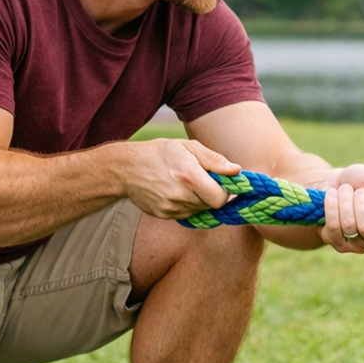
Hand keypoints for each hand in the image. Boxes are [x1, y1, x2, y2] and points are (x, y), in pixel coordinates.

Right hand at [125, 139, 240, 218]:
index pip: (221, 198)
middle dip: (212, 194)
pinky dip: (187, 205)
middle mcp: (180, 195)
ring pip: (200, 210)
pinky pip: (186, 215)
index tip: (223, 183)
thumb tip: (237, 171)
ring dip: (200, 200)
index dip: (226, 192)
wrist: (126, 168)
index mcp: (189, 175)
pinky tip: (176, 191)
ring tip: (187, 184)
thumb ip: (215, 160)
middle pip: (211, 205)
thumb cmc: (161, 153)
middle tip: (203, 180)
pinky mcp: (164, 215)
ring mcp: (171, 207)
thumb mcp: (189, 147)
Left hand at [321, 164, 363, 252]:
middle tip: (359, 191)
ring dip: (345, 200)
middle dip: (360, 202)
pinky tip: (332, 196)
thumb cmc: (362, 181)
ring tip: (345, 191)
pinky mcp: (337, 242)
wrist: (335, 182)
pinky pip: (333, 226)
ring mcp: (357, 245)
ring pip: (349, 225)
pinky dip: (331, 205)